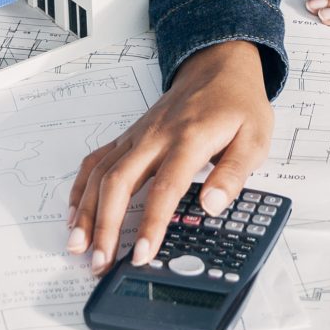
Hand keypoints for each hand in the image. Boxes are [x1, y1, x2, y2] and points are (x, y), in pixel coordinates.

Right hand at [66, 40, 272, 272]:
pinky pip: (96, 161)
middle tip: (100, 262)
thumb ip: (234, 173)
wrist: (218, 67)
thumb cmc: (237, 105)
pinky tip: (75, 214)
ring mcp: (137, 136)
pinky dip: (81, 188)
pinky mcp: (128, 137)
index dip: (150, 224)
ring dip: (86, 212)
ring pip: (100, 174)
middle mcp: (155, 137)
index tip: (142, 255)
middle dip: (106, 227)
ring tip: (78, 247)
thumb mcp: (255, 138)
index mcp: (189, 140)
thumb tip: (213, 206)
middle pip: (119, 184)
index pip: (164, 188)